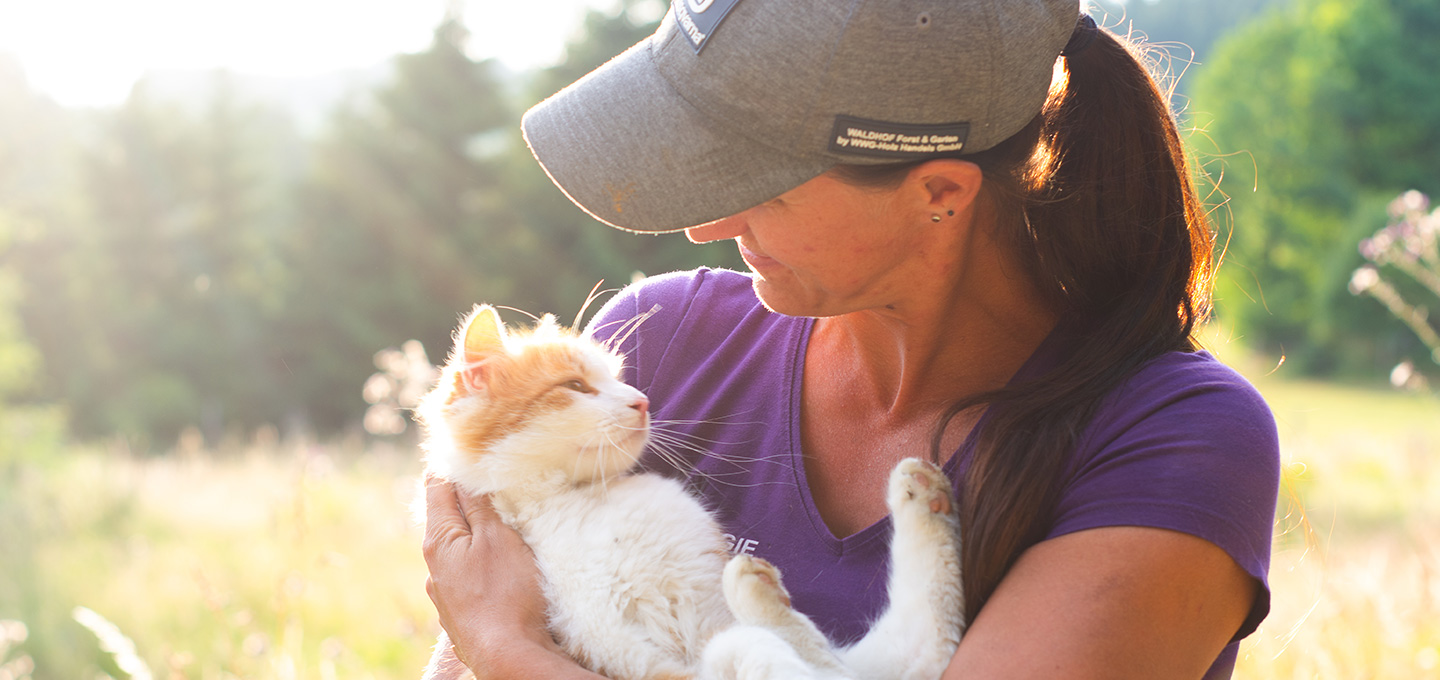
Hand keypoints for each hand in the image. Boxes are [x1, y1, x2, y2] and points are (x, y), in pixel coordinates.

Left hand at [421, 474, 555, 675]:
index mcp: (438, 541)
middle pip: (445, 519)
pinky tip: (496, 566)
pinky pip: (467, 575)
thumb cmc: (506, 593)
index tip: (461, 447)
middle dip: (463, 499)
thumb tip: (464, 470)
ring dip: (472, 533)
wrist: (507, 655)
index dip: (449, 465)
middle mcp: (434, 568)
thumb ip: (479, 503)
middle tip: (484, 478)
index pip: (436, 488)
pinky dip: (479, 561)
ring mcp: (445, 594)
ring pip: (456, 550)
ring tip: (496, 522)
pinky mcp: (460, 614)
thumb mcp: (497, 537)